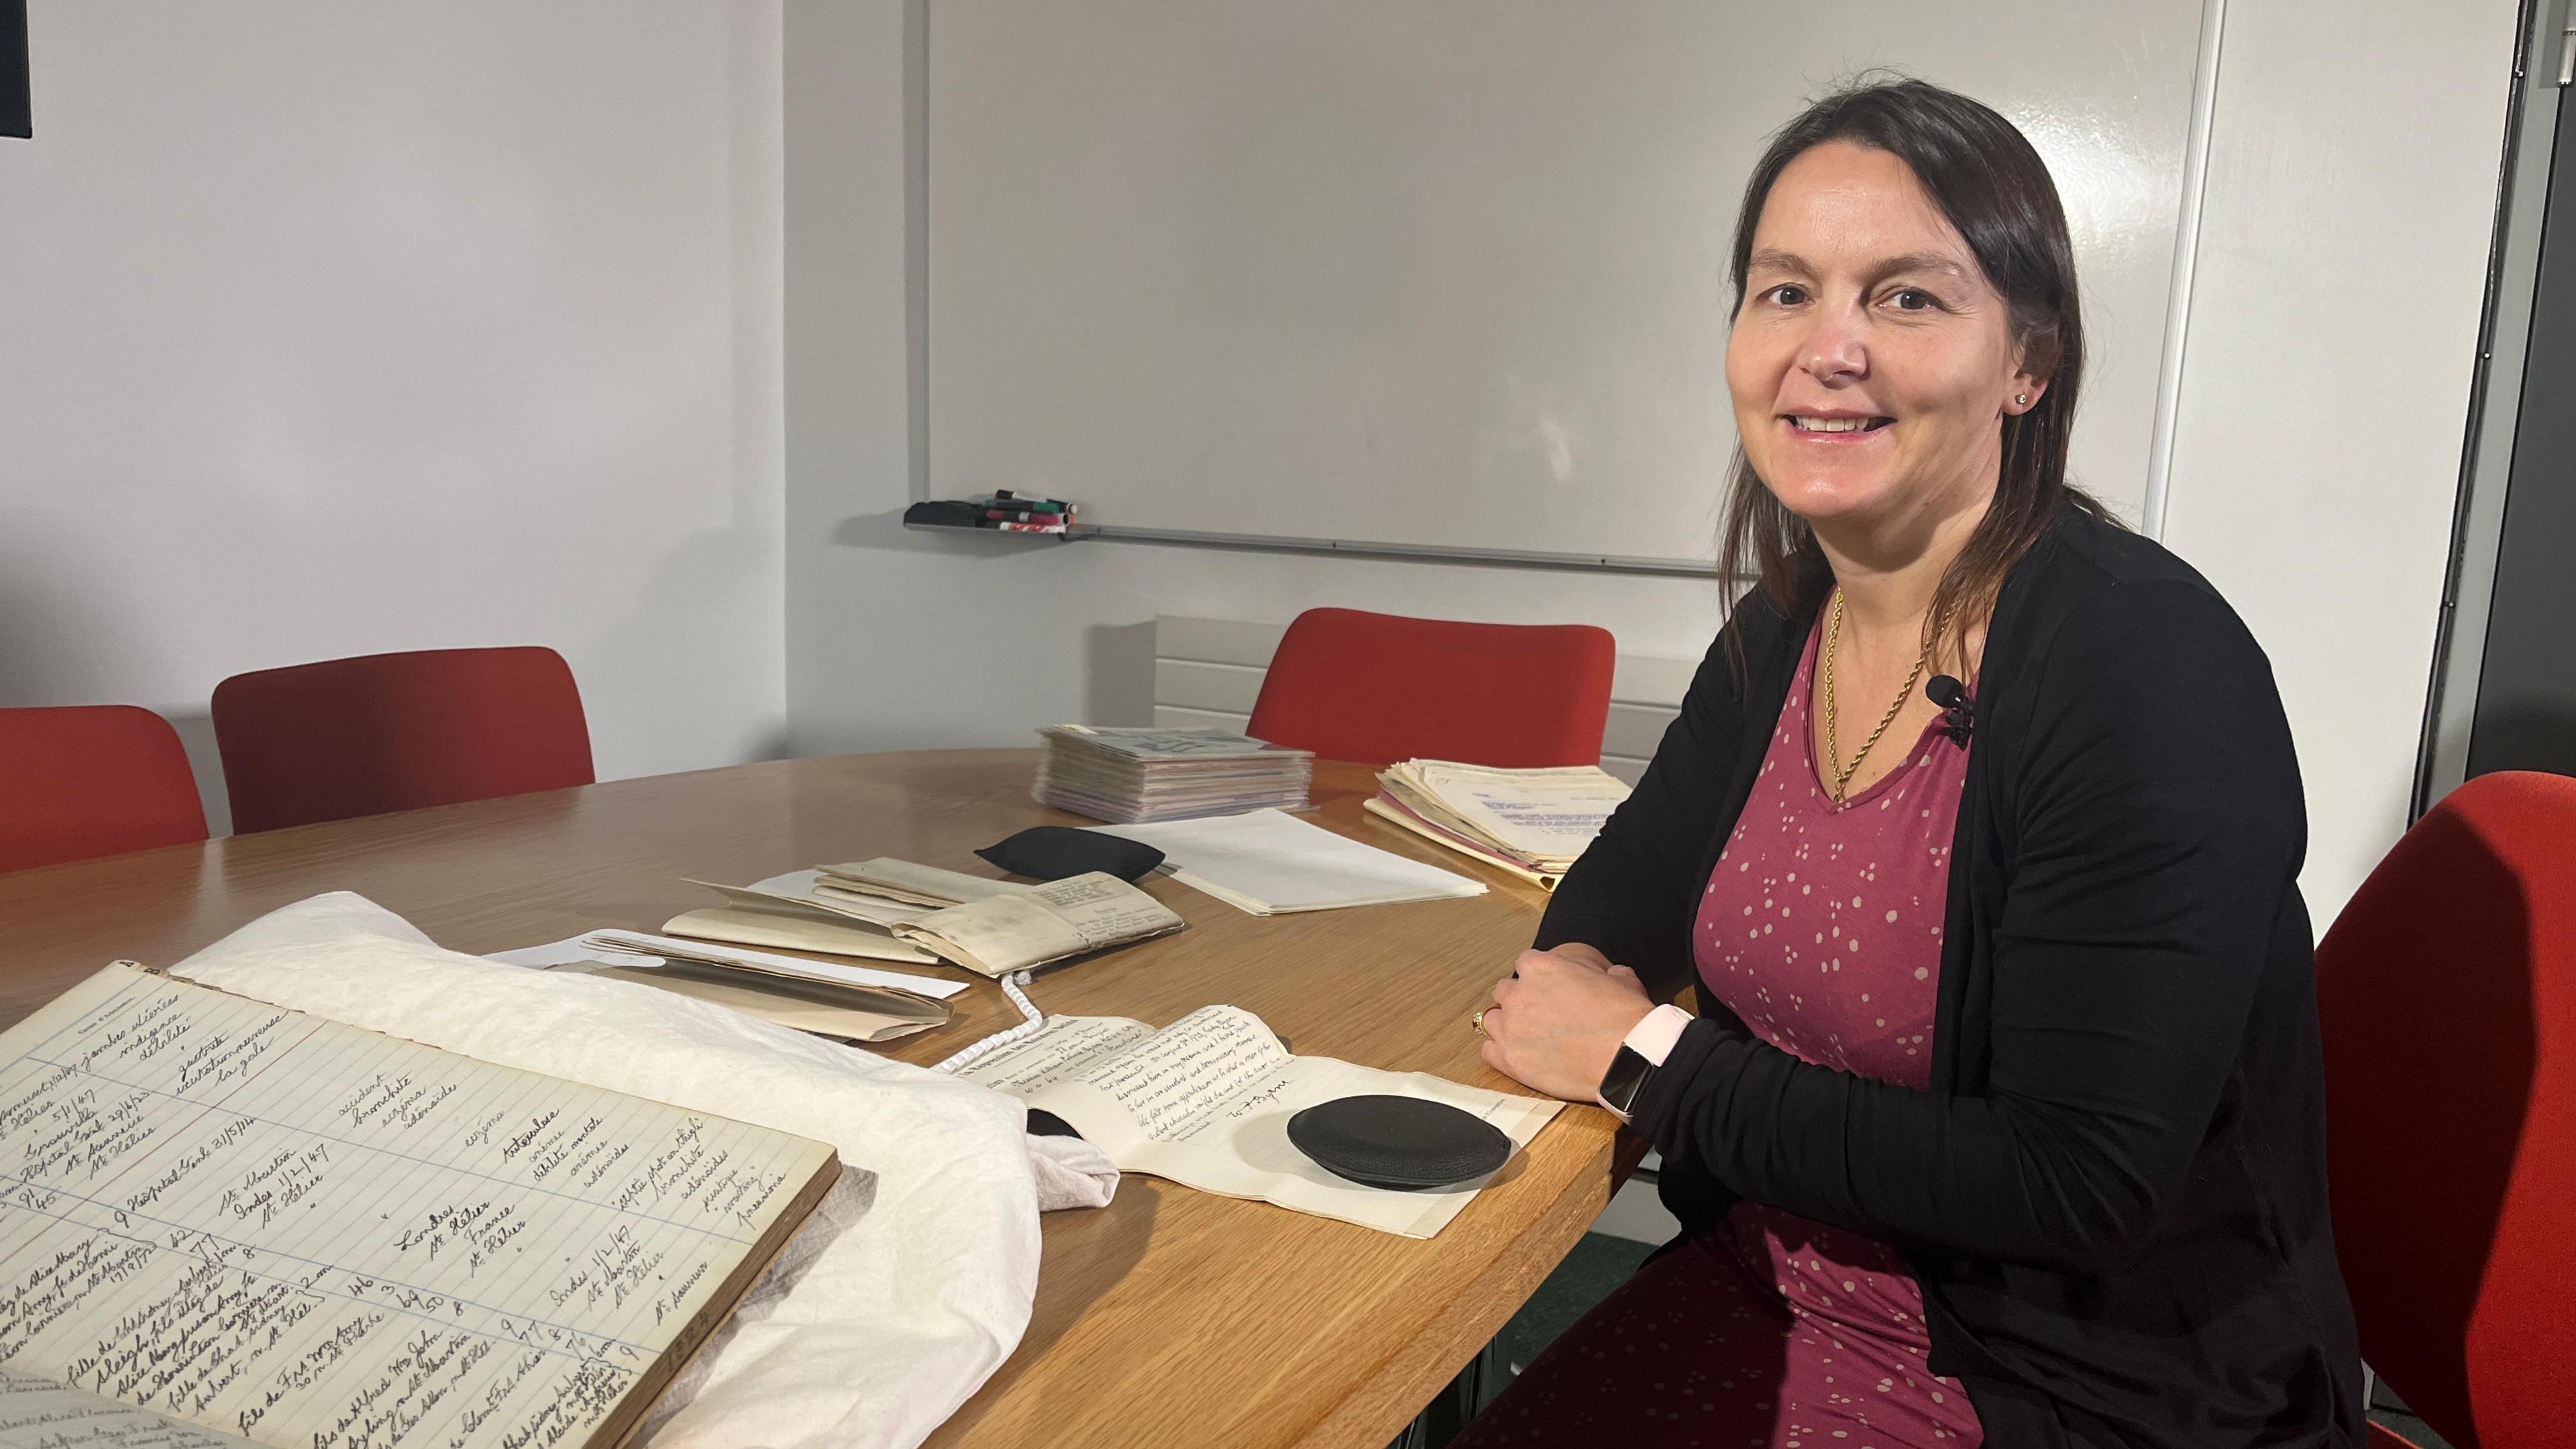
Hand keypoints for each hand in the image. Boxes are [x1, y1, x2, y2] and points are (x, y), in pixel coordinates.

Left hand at [1480, 947, 1653, 1102]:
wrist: (1626, 1059)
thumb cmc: (1626, 1020)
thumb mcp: (1623, 980)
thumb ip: (1609, 973)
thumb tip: (1613, 974)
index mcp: (1540, 967)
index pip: (1525, 964)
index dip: (1538, 978)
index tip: (1547, 990)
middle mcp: (1519, 994)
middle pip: (1505, 991)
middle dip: (1520, 1001)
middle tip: (1540, 1015)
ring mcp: (1510, 1027)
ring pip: (1492, 1020)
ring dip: (1507, 1025)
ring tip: (1529, 1037)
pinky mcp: (1510, 1059)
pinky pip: (1489, 1051)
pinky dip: (1502, 1052)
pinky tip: (1521, 1055)